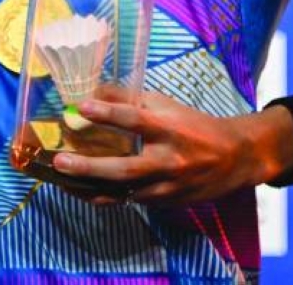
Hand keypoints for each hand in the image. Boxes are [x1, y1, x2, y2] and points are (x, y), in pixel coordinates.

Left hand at [51, 88, 287, 206]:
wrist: (233, 158)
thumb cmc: (193, 125)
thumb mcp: (166, 104)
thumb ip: (130, 98)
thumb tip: (94, 90)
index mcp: (169, 128)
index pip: (135, 119)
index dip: (108, 113)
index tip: (81, 107)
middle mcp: (168, 160)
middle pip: (125, 168)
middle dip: (89, 167)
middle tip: (60, 162)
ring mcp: (166, 187)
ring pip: (122, 192)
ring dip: (89, 188)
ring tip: (60, 181)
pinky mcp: (164, 203)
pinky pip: (129, 201)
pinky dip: (104, 197)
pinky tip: (81, 192)